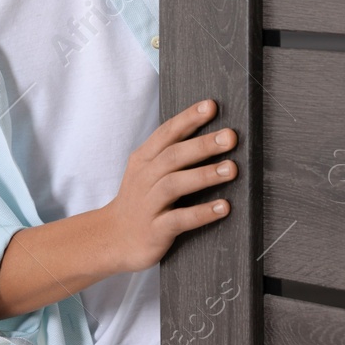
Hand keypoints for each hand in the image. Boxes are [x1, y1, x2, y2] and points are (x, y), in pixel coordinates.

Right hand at [99, 98, 235, 272]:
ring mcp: (149, 204)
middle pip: (173, 156)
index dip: (188, 118)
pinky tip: (223, 207)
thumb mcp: (146, 171)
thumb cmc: (140, 201)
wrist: (112, 238)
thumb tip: (212, 135)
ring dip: (204, 175)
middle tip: (230, 136)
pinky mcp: (155, 230)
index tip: (211, 106)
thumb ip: (171, 154)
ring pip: (175, 184)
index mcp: (143, 160)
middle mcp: (145, 178)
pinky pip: (179, 219)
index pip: (166, 133)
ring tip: (231, 169)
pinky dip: (202, 213)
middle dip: (202, 144)